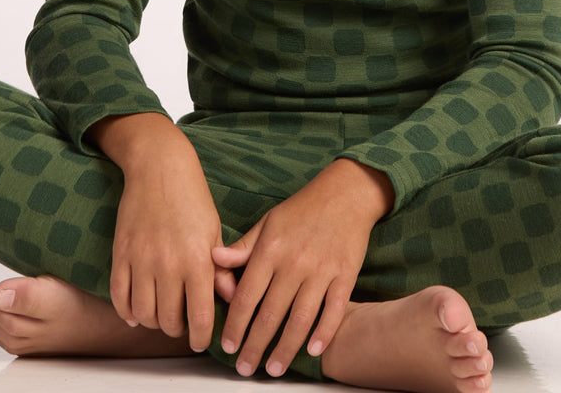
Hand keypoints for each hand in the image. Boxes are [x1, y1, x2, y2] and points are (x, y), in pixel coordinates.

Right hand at [88, 113, 235, 351]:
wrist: (159, 167)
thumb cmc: (192, 196)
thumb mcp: (214, 230)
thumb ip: (221, 268)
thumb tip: (230, 297)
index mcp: (197, 259)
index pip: (199, 316)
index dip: (201, 337)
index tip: (201, 341)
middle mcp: (168, 264)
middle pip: (168, 320)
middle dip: (177, 329)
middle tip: (182, 323)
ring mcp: (141, 260)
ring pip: (143, 314)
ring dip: (153, 322)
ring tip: (161, 315)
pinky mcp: (121, 253)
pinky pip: (119, 297)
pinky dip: (127, 312)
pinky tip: (136, 312)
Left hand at [212, 159, 392, 376]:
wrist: (345, 192)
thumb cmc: (303, 208)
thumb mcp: (268, 221)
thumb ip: (243, 246)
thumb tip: (214, 258)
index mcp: (271, 249)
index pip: (246, 296)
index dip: (235, 325)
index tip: (227, 345)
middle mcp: (294, 262)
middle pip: (270, 314)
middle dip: (255, 346)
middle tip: (245, 368)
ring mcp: (321, 270)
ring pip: (300, 319)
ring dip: (285, 348)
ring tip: (274, 368)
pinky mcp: (346, 274)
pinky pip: (334, 310)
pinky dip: (324, 333)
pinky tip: (314, 351)